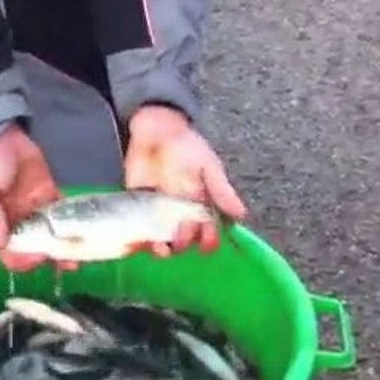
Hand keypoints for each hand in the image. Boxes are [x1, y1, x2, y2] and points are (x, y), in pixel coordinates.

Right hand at [0, 123, 66, 271]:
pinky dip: (71, 223)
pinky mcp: (49, 193)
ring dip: (63, 246)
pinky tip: (82, 232)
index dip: (22, 259)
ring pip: (50, 233)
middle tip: (65, 265)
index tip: (37, 259)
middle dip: (48, 258)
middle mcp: (19, 219)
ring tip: (77, 259)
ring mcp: (35, 207)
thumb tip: (0, 245)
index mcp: (1, 222)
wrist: (3, 136)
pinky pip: (61, 212)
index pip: (10, 251)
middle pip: (34, 246)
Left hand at [123, 105, 246, 256]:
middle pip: (187, 238)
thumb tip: (241, 214)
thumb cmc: (187, 146)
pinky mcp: (139, 209)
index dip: (209, 240)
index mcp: (203, 206)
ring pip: (165, 239)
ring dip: (164, 247)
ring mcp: (160, 213)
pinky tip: (143, 240)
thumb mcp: (208, 165)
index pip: (209, 231)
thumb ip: (220, 190)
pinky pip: (142, 230)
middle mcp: (183, 214)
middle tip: (181, 233)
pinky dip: (142, 239)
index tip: (207, 243)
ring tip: (162, 247)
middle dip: (185, 240)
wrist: (157, 131)